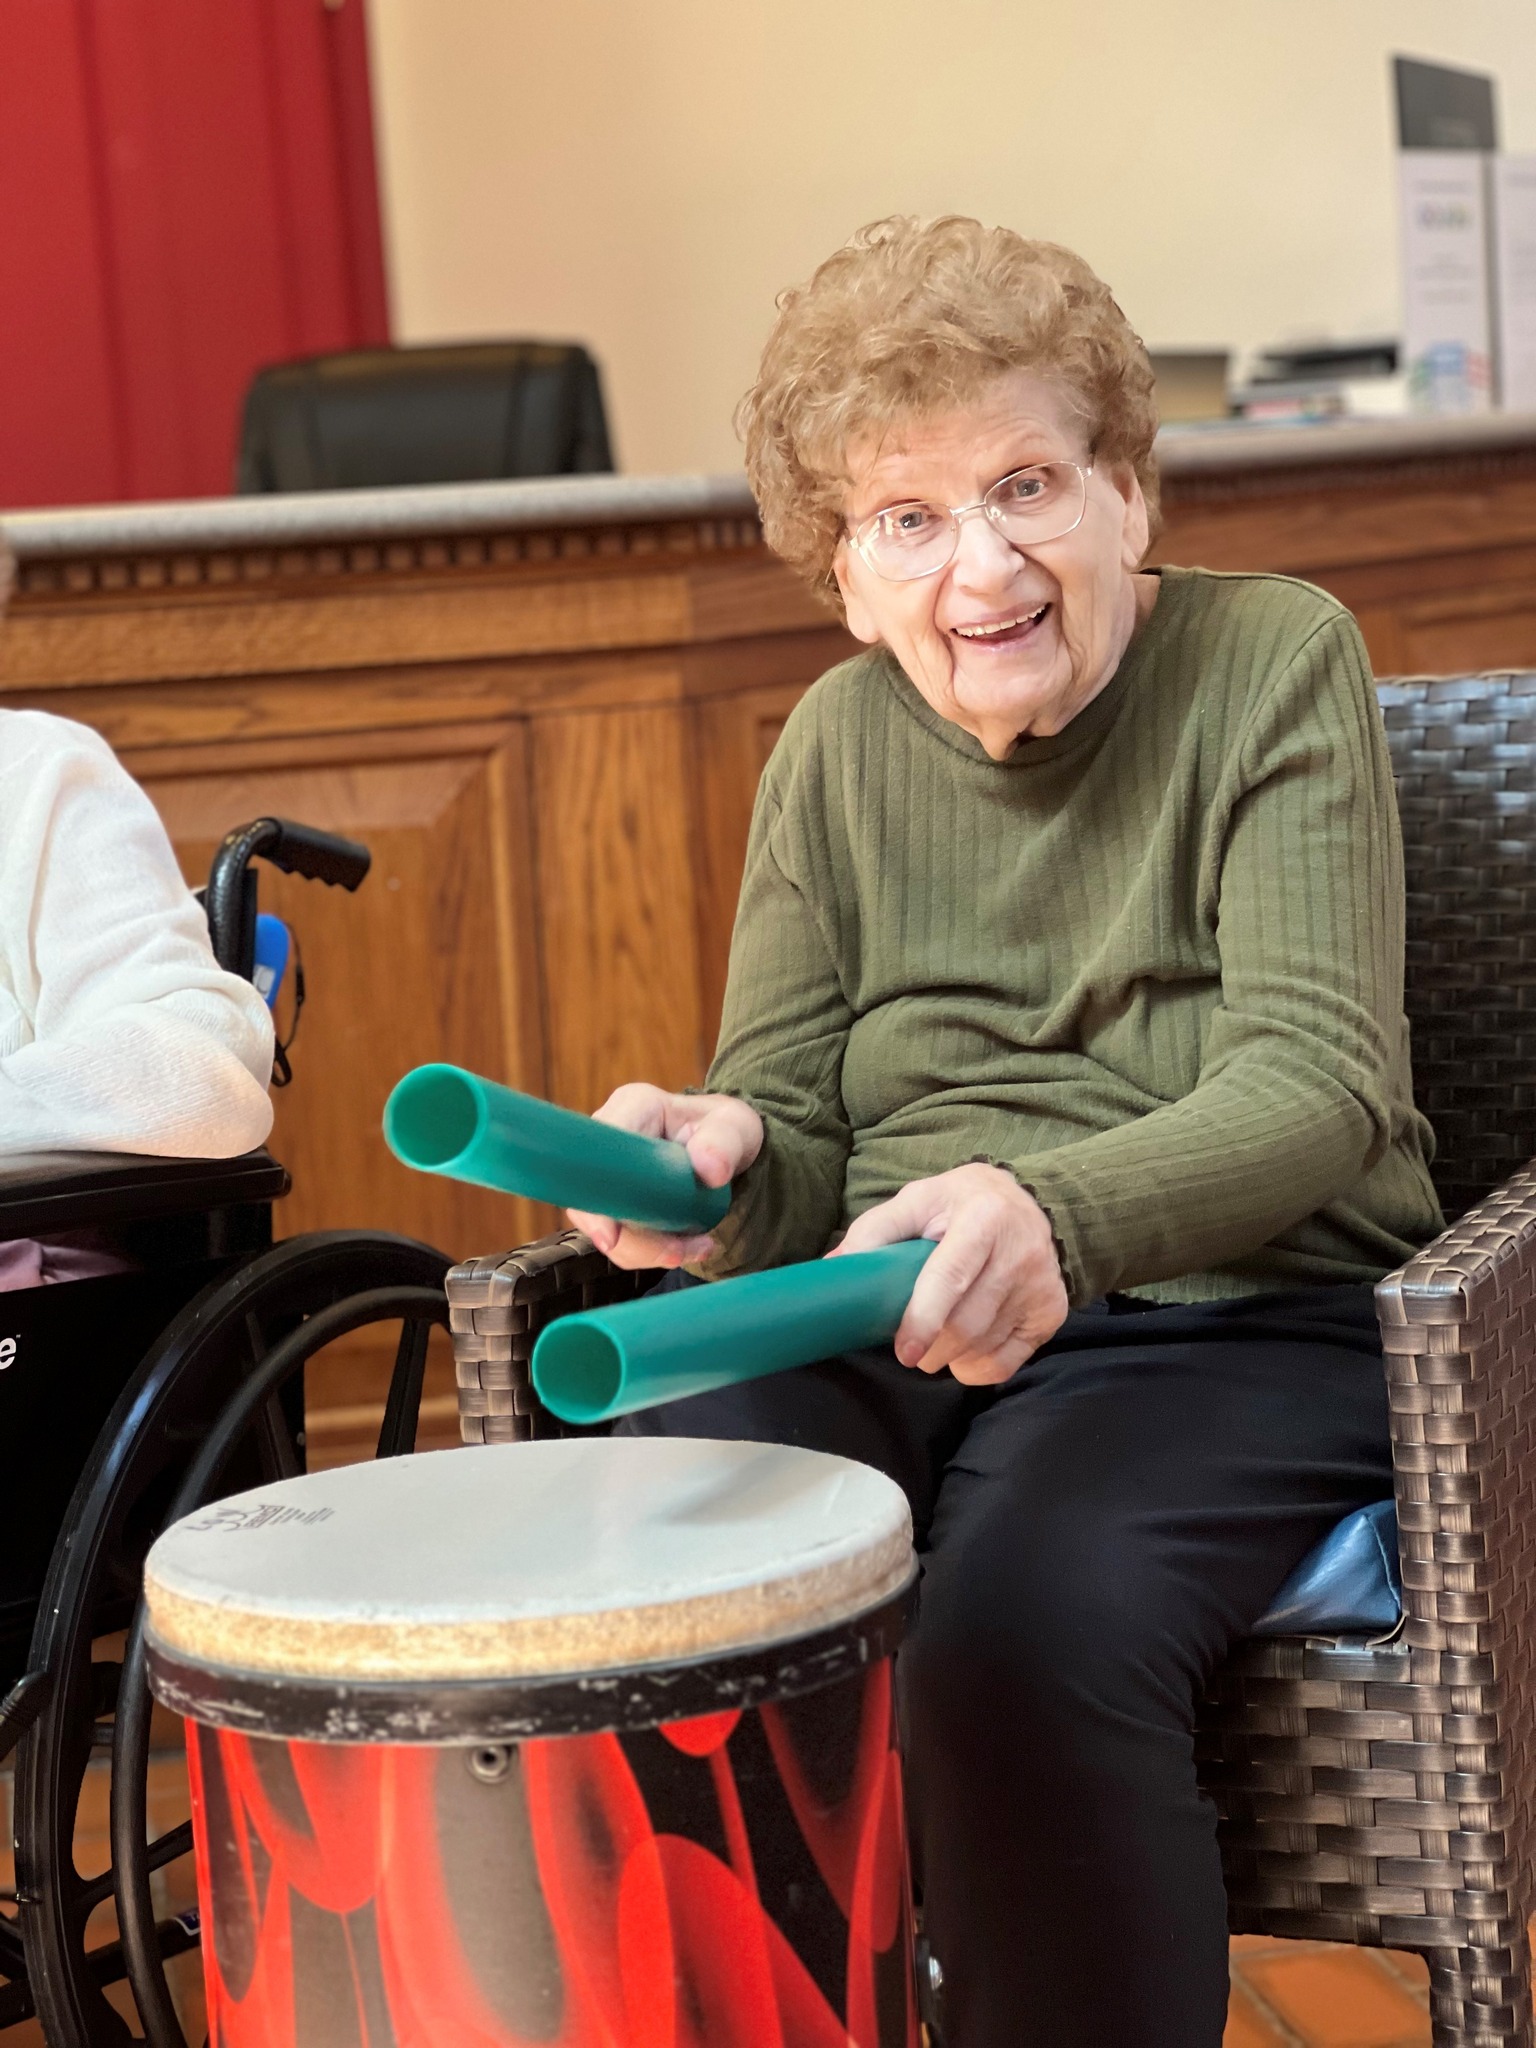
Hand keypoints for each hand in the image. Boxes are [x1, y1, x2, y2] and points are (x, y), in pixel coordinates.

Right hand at [567, 1084, 763, 1268]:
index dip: (599, 1195)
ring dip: (649, 1251)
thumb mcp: (737, 1126)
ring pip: (606, 1227)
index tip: (611, 1237)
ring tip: (698, 1246)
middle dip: (632, 1239)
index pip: (599, 1151)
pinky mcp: (616, 1203)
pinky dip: (653, 1253)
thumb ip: (725, 1142)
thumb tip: (708, 1168)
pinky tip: (690, 1246)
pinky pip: (622, 1239)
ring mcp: (608, 1175)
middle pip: (593, 1200)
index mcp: (634, 1108)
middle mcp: (610, 1140)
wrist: (725, 1148)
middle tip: (678, 1252)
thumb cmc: (726, 1129)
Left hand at [831, 1163, 1067, 1384]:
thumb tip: (832, 1269)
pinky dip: (976, 1368)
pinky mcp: (1051, 1311)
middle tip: (910, 1349)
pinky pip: (1007, 1363)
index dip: (923, 1319)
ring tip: (935, 1344)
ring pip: (984, 1346)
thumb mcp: (918, 1201)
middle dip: (930, 1348)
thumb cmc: (960, 1205)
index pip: (951, 1278)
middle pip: (967, 1324)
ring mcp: (1040, 1284)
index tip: (902, 1350)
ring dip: (949, 1358)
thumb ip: (875, 1231)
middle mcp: (1020, 1251)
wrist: (1030, 1202)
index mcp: (983, 1217)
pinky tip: (964, 1352)